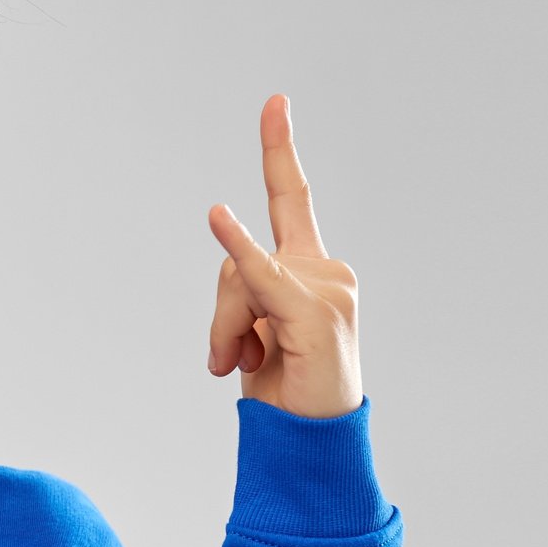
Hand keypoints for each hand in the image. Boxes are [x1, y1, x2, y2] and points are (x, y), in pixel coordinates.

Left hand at [203, 95, 363, 418]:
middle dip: (221, 313)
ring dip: (226, 332)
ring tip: (244, 368)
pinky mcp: (316, 312)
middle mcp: (327, 270)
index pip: (293, 198)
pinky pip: (259, 276)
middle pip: (237, 259)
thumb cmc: (285, 390)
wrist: (309, 444)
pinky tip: (218, 214)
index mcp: (310, 270)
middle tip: (225, 364)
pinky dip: (237, 248)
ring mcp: (329, 288)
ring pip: (238, 279)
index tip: (275, 102)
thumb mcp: (253, 331)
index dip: (280, 149)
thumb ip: (242, 290)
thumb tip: (235, 264)